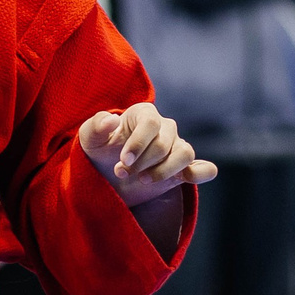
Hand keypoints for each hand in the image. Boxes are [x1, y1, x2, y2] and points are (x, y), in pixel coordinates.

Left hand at [79, 103, 215, 207]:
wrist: (107, 175)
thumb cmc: (100, 150)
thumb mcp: (90, 138)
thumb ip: (96, 126)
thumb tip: (111, 120)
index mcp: (144, 114)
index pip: (151, 123)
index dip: (139, 143)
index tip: (124, 161)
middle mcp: (165, 128)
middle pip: (165, 143)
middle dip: (143, 163)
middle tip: (121, 173)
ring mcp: (176, 147)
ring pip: (185, 154)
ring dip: (164, 171)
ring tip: (142, 180)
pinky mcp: (183, 169)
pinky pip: (204, 168)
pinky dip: (202, 173)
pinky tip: (189, 178)